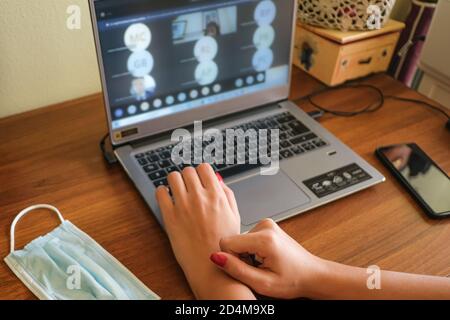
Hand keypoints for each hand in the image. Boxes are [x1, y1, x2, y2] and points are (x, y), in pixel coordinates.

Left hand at [156, 164, 253, 298]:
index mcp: (216, 196)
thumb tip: (218, 179)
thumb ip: (227, 195)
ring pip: (173, 177)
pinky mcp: (169, 216)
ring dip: (174, 181)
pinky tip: (167, 198)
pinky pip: (160, 192)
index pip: (204, 168)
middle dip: (187, 176)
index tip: (198, 177)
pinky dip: (163, 192)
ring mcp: (183, 206)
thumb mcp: (234, 216)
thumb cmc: (223, 244)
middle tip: (187, 185)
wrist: (210, 265)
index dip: (201, 172)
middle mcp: (199, 197)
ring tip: (176, 189)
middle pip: (187, 171)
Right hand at [210, 219, 326, 298]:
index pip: (227, 243)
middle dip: (240, 257)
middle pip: (233, 241)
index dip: (232, 260)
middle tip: (258, 268)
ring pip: (239, 239)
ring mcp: (267, 223)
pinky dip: (252, 250)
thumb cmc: (293, 280)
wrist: (312, 274)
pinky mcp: (267, 225)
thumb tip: (216, 257)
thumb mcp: (262, 283)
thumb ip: (237, 269)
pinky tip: (265, 258)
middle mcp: (265, 225)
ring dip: (247, 254)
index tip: (248, 268)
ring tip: (263, 263)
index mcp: (264, 238)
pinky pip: (247, 237)